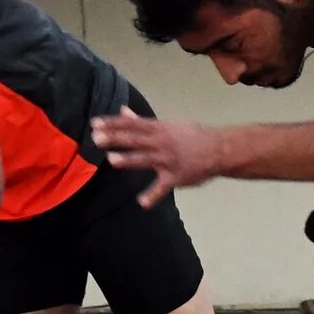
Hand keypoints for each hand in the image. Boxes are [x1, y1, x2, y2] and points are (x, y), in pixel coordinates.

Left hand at [90, 109, 223, 203]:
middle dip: (115, 139)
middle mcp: (161, 142)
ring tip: (112, 160)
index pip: (132, 124)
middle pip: (135, 140)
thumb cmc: (190, 135)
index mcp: (158, 128)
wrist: (218, 148)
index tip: (95, 123)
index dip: (113, 123)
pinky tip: (142, 202)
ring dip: (129, 159)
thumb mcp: (167, 125)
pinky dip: (153, 195)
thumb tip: (122, 110)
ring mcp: (168, 160)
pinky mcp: (175, 177)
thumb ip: (142, 122)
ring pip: (145, 159)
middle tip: (96, 138)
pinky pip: (162, 187)